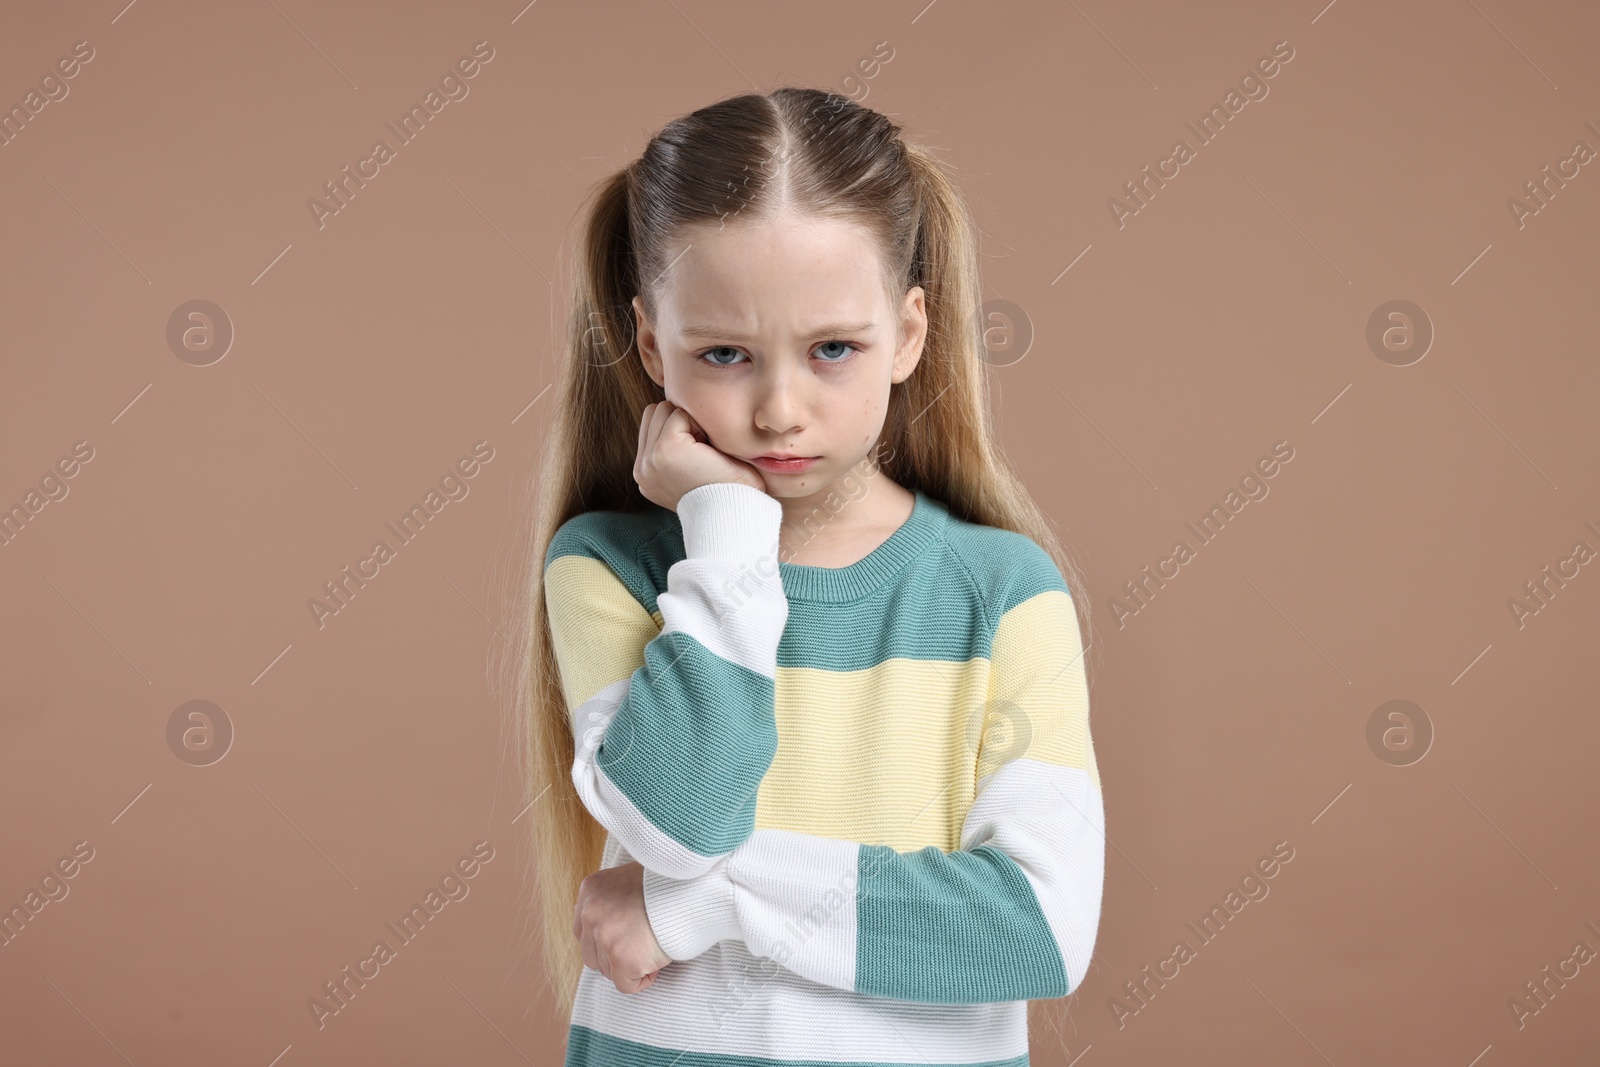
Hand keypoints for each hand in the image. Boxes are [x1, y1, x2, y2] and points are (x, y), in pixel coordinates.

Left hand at [572, 861, 672, 993]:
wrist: (692, 889)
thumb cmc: (669, 884)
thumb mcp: (629, 880)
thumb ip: (613, 902)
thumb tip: (611, 927)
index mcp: (591, 890)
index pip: (583, 930)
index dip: (605, 940)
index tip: (626, 939)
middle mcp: (590, 912)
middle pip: (591, 954)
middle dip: (614, 957)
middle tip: (641, 948)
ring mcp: (604, 936)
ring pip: (607, 971)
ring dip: (629, 967)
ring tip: (653, 950)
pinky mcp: (622, 958)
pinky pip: (625, 985)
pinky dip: (641, 980)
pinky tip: (656, 963)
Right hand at [634, 400, 766, 511]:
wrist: (736, 513)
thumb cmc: (729, 492)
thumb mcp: (693, 469)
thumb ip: (680, 446)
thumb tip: (677, 411)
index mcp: (647, 475)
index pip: (651, 425)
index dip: (681, 428)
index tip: (701, 455)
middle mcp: (642, 470)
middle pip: (655, 413)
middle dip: (681, 422)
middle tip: (704, 451)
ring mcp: (649, 460)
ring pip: (664, 409)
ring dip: (689, 422)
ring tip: (704, 451)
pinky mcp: (663, 449)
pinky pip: (679, 413)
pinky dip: (698, 425)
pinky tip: (708, 451)